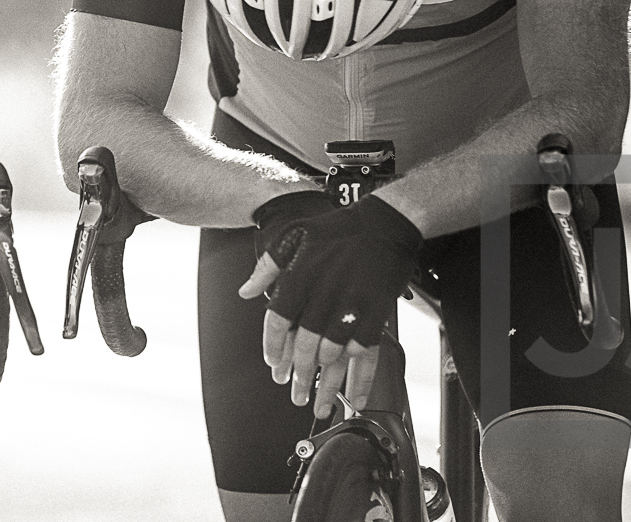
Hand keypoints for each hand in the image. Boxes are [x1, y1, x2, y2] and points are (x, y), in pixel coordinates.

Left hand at [239, 195, 421, 417]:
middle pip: (305, 347)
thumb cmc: (338, 230)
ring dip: (326, 386)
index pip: (277, 321)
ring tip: (317, 405)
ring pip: (334, 358)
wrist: (385, 223)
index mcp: (300, 276)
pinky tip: (354, 398)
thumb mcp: (295, 236)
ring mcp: (352, 308)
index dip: (273, 348)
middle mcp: (324, 295)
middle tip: (295, 393)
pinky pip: (367, 356)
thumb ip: (267, 267)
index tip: (274, 365)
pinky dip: (361, 381)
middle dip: (299, 376)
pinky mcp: (378, 316)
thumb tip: (245, 291)